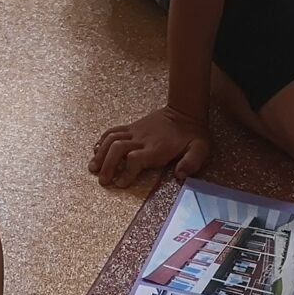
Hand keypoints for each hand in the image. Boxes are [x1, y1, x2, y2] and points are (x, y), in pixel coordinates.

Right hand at [91, 105, 209, 188]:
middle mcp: (142, 139)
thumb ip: (192, 162)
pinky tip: (96, 150)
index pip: (135, 159)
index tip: (120, 184)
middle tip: (102, 181)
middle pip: (118, 149)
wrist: (185, 111)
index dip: (126, 172)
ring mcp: (135, 131)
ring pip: (111, 139)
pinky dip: (102, 140)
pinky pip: (112, 131)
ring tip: (92, 168)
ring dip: (100, 154)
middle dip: (108, 165)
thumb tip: (180, 175)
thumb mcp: (200, 149)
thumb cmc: (193, 135)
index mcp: (157, 148)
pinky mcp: (131, 126)